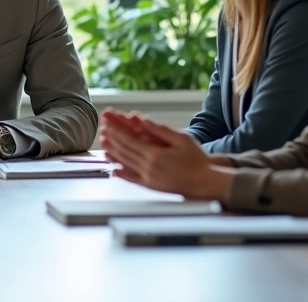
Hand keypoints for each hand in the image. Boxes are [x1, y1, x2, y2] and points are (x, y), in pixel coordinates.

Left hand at [100, 108, 232, 201]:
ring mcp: (148, 178)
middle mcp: (149, 167)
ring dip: (113, 153)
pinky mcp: (151, 186)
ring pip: (125, 164)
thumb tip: (142, 119)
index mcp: (155, 155)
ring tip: (103, 145)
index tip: (107, 123)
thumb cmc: (197, 160)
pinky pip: (132, 179)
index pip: (129, 140)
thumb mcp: (181, 139)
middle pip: (124, 150)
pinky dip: (121, 174)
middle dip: (112, 138)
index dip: (116, 131)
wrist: (205, 183)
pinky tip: (114, 170)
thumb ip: (160, 130)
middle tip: (102, 129)